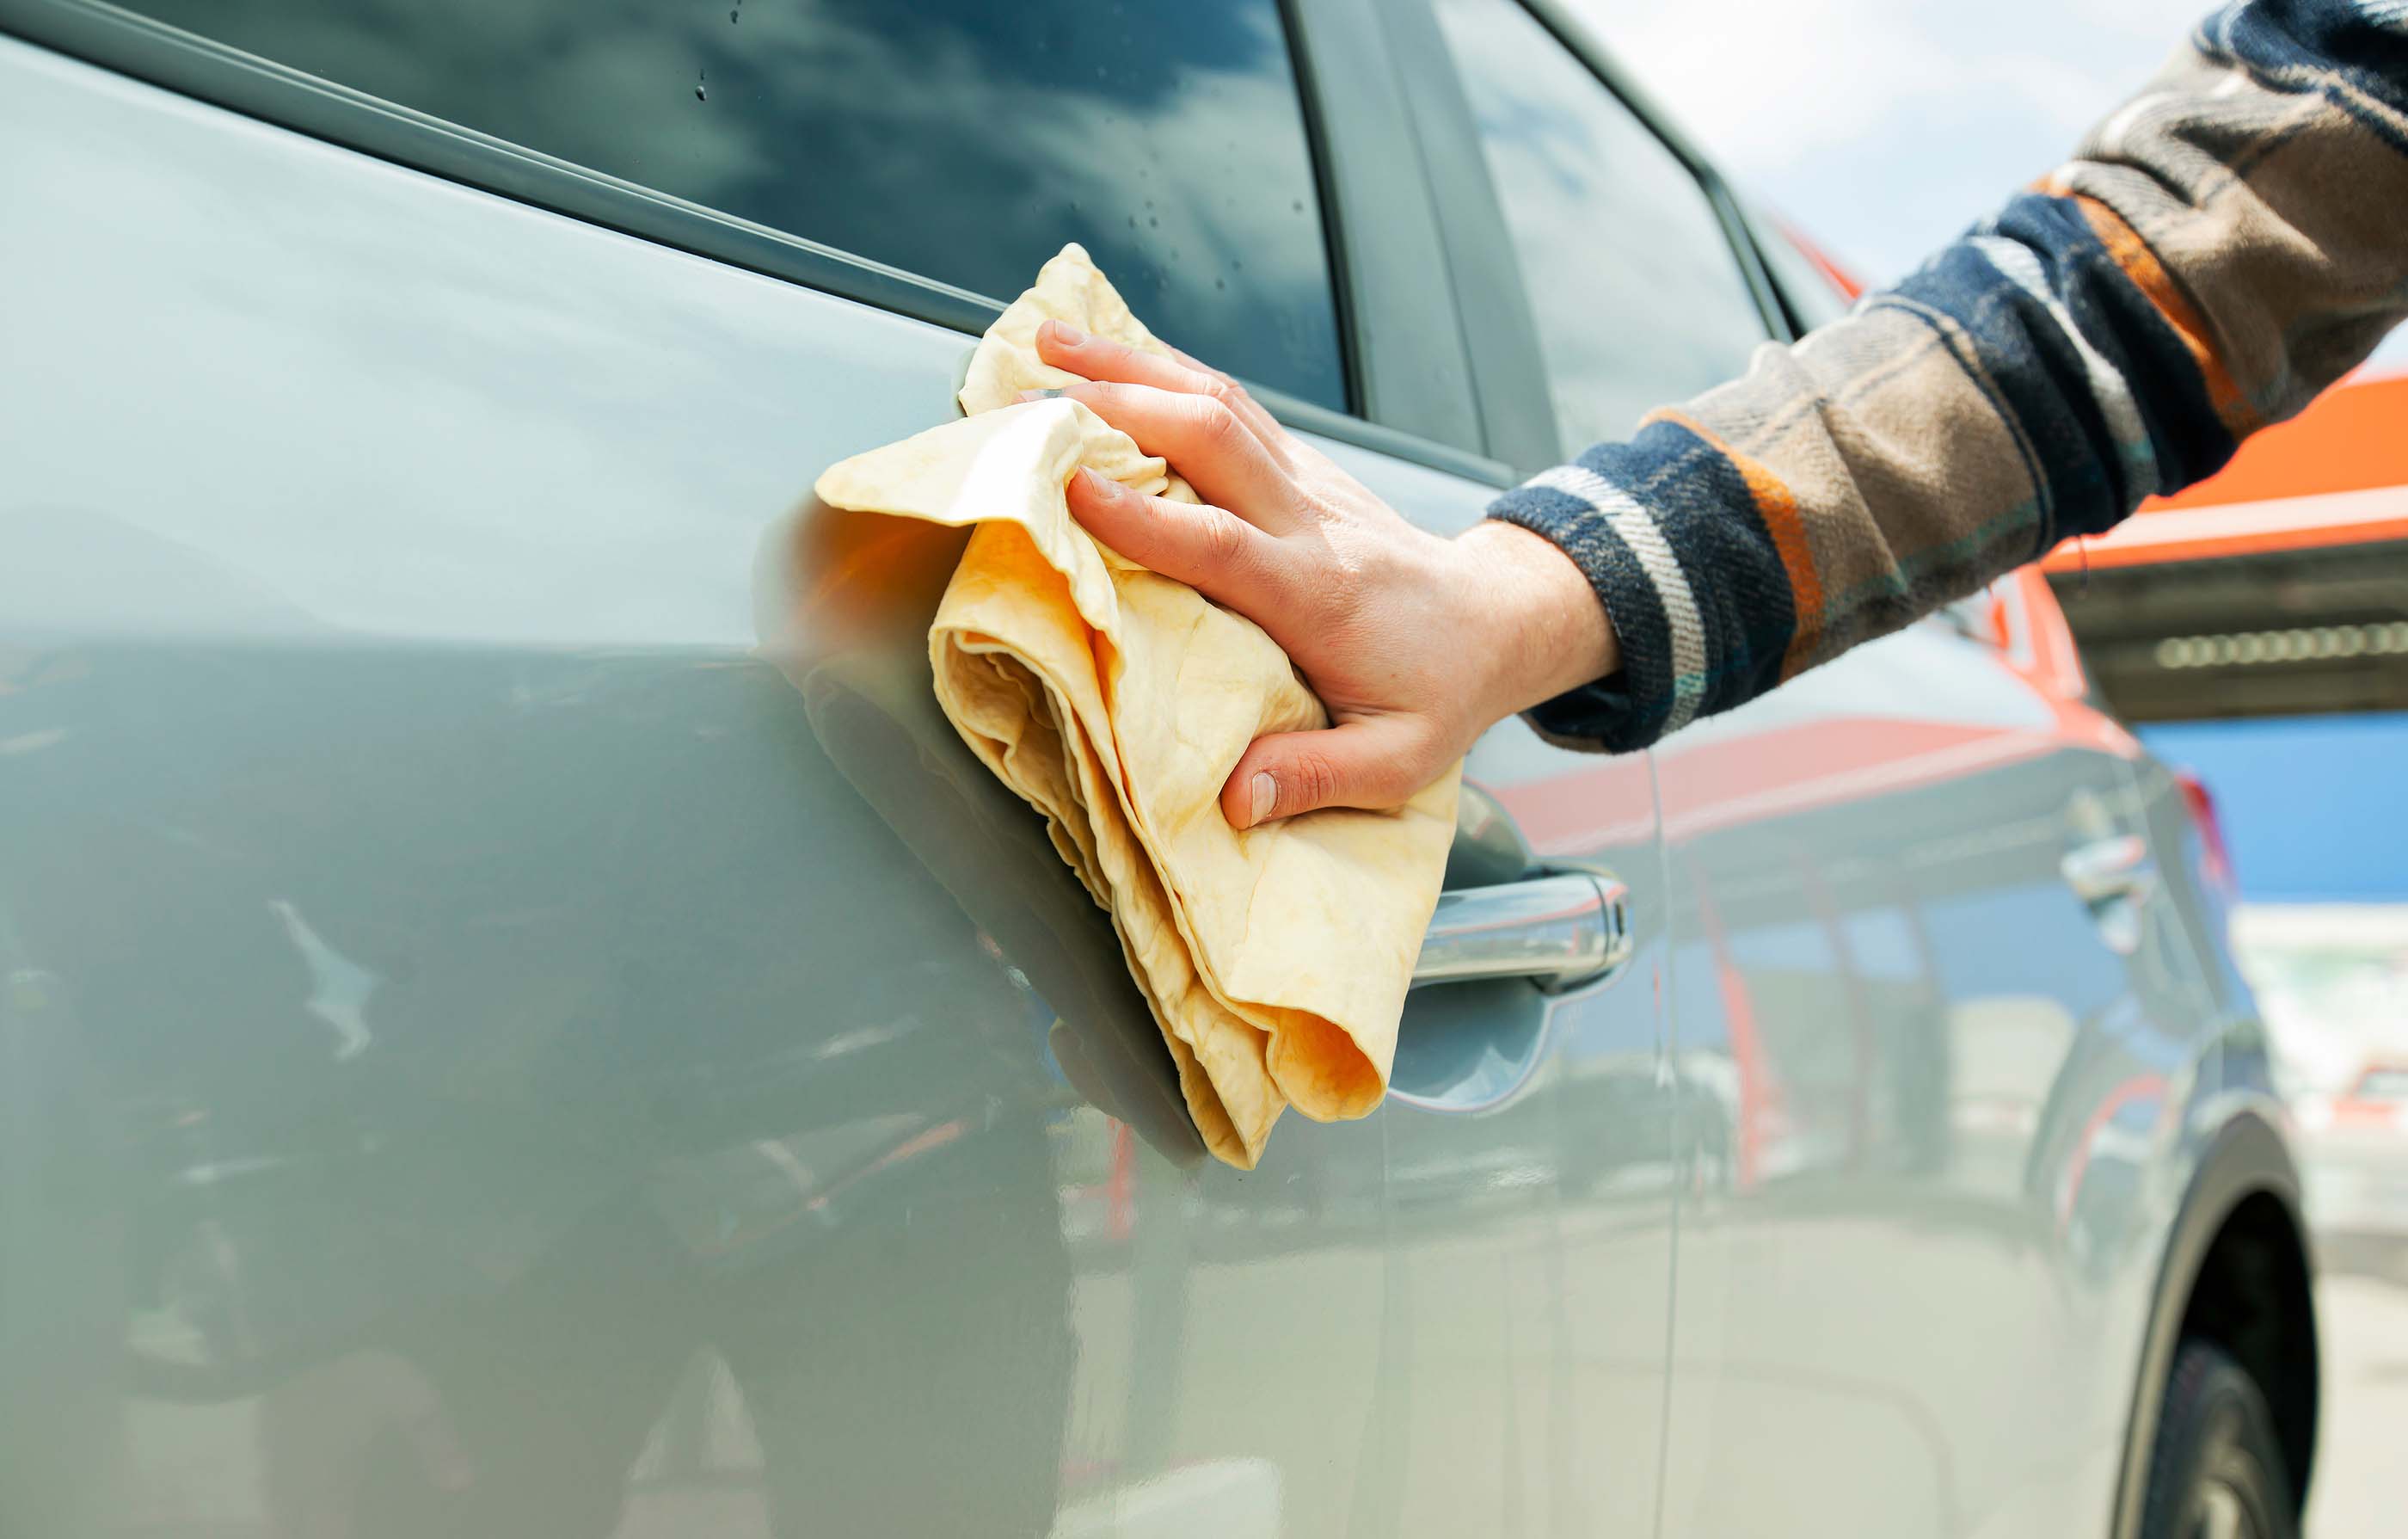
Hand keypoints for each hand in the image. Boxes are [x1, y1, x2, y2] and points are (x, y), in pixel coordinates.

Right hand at [1032, 320, 1618, 828]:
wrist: (1495, 621)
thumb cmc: (1438, 693)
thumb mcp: (1397, 761)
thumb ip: (1315, 777)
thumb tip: (1236, 801)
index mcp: (1319, 593)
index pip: (1224, 545)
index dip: (1145, 515)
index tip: (1068, 491)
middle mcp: (1309, 520)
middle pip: (1213, 436)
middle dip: (1119, 404)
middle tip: (1029, 396)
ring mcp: (1306, 481)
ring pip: (1218, 400)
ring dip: (1130, 365)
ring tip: (1047, 340)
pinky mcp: (1299, 466)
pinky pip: (1230, 402)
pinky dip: (1165, 369)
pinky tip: (1109, 352)